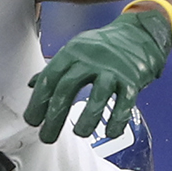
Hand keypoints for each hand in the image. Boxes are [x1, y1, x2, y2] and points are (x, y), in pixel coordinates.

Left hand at [23, 9, 171, 145]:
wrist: (140, 33)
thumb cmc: (104, 45)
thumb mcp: (76, 50)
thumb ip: (55, 68)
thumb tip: (32, 84)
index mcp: (73, 52)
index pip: (50, 77)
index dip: (38, 100)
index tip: (32, 121)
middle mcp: (91, 59)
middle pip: (68, 87)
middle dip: (55, 115)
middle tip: (47, 137)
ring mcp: (113, 69)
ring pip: (98, 95)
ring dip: (87, 118)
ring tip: (80, 133)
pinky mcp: (132, 79)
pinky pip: (125, 102)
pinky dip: (117, 119)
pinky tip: (110, 133)